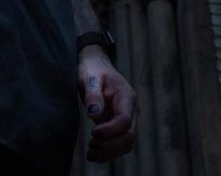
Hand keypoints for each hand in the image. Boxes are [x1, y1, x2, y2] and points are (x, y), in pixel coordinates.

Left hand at [78, 46, 136, 161]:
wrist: (96, 66)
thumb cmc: (93, 69)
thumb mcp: (90, 76)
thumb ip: (92, 93)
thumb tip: (94, 114)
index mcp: (126, 97)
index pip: (125, 120)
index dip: (111, 130)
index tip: (93, 132)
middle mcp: (131, 110)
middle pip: (129, 136)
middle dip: (110, 144)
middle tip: (90, 144)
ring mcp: (127, 120)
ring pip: (126, 144)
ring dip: (109, 152)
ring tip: (90, 152)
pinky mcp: (118, 127)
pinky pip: (119, 145)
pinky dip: (108, 153)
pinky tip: (92, 154)